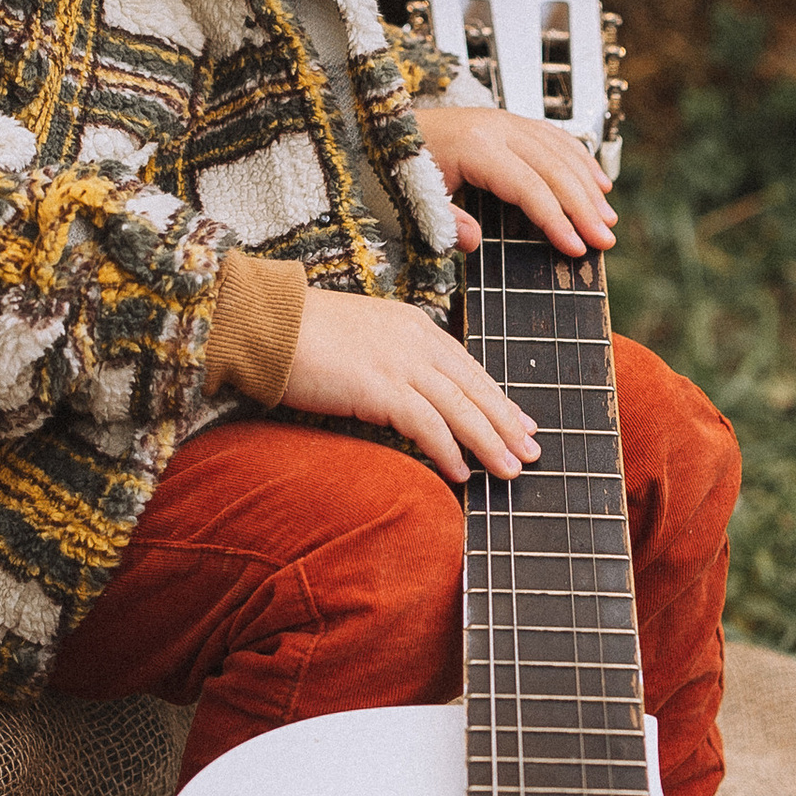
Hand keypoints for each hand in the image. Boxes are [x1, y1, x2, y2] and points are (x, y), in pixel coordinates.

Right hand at [284, 287, 538, 483]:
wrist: (263, 322)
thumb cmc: (298, 333)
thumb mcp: (358, 337)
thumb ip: (388, 358)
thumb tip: (403, 395)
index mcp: (413, 324)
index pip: (467, 366)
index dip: (497, 397)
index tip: (521, 421)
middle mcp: (415, 339)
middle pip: (474, 387)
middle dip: (507, 422)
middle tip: (532, 451)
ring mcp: (400, 361)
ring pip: (460, 408)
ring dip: (490, 442)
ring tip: (510, 470)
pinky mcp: (380, 387)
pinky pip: (427, 425)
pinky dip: (448, 450)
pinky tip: (461, 473)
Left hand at [413, 104, 618, 260]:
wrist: (388, 129)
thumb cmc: (401, 167)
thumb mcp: (414, 199)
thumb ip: (444, 221)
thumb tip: (473, 241)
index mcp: (474, 146)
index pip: (529, 186)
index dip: (556, 219)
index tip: (577, 248)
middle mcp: (495, 127)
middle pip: (553, 169)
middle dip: (583, 207)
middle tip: (605, 240)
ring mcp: (505, 121)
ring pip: (560, 151)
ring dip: (588, 186)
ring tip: (607, 219)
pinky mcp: (509, 122)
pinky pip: (554, 138)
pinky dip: (580, 160)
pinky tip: (598, 182)